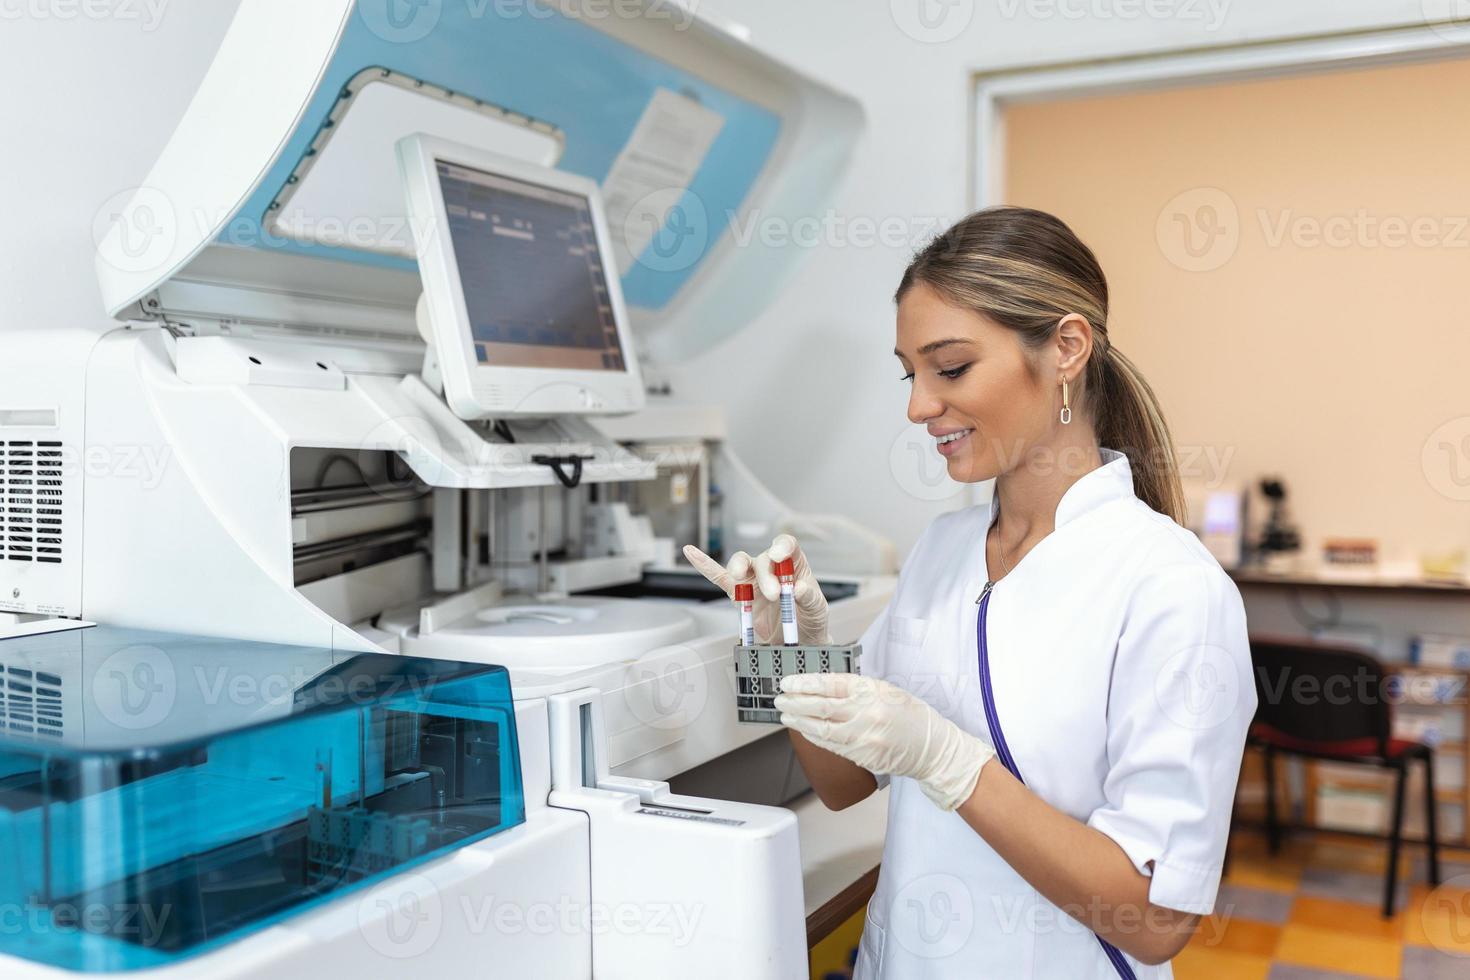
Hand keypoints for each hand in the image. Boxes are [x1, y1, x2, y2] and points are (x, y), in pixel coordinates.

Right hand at [682, 534, 830, 644]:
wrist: (798, 643)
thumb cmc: (810, 621)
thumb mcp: (818, 610)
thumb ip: (810, 598)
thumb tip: (800, 588)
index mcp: (794, 565)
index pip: (786, 544)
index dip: (781, 546)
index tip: (779, 556)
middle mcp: (772, 569)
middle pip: (762, 558)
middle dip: (765, 574)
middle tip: (773, 595)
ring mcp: (754, 581)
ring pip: (741, 563)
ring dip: (738, 567)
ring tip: (738, 577)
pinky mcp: (740, 596)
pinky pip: (720, 578)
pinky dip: (705, 566)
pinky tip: (692, 552)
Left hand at [775, 673, 994, 810]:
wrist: (931, 748)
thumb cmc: (911, 716)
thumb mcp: (886, 690)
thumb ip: (857, 688)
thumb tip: (824, 686)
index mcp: (872, 691)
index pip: (831, 684)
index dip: (805, 683)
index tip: (788, 682)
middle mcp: (866, 713)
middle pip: (821, 707)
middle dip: (795, 702)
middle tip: (779, 698)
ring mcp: (863, 737)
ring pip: (821, 728)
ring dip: (799, 722)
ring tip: (784, 715)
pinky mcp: (861, 755)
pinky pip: (830, 745)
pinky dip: (813, 737)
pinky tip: (803, 731)